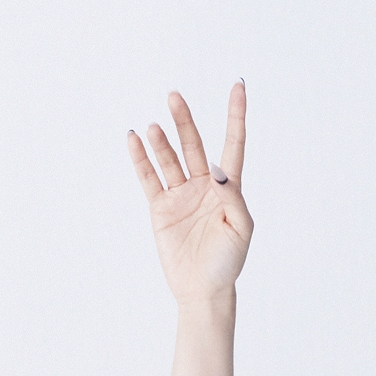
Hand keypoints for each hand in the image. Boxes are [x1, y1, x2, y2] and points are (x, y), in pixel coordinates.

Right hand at [127, 84, 250, 307]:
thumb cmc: (228, 262)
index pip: (233, 144)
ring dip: (162, 141)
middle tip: (174, 97)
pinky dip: (141, 159)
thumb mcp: (241, 229)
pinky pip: (149, 178)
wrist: (203, 290)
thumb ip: (233, 197)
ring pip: (169, 159)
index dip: (235, 115)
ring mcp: (180, 194)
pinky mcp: (161, 208)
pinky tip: (134, 140)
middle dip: (184, 121)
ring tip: (155, 127)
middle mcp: (202, 185)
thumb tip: (216, 168)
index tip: (238, 85)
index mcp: (227, 187)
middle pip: (193, 144)